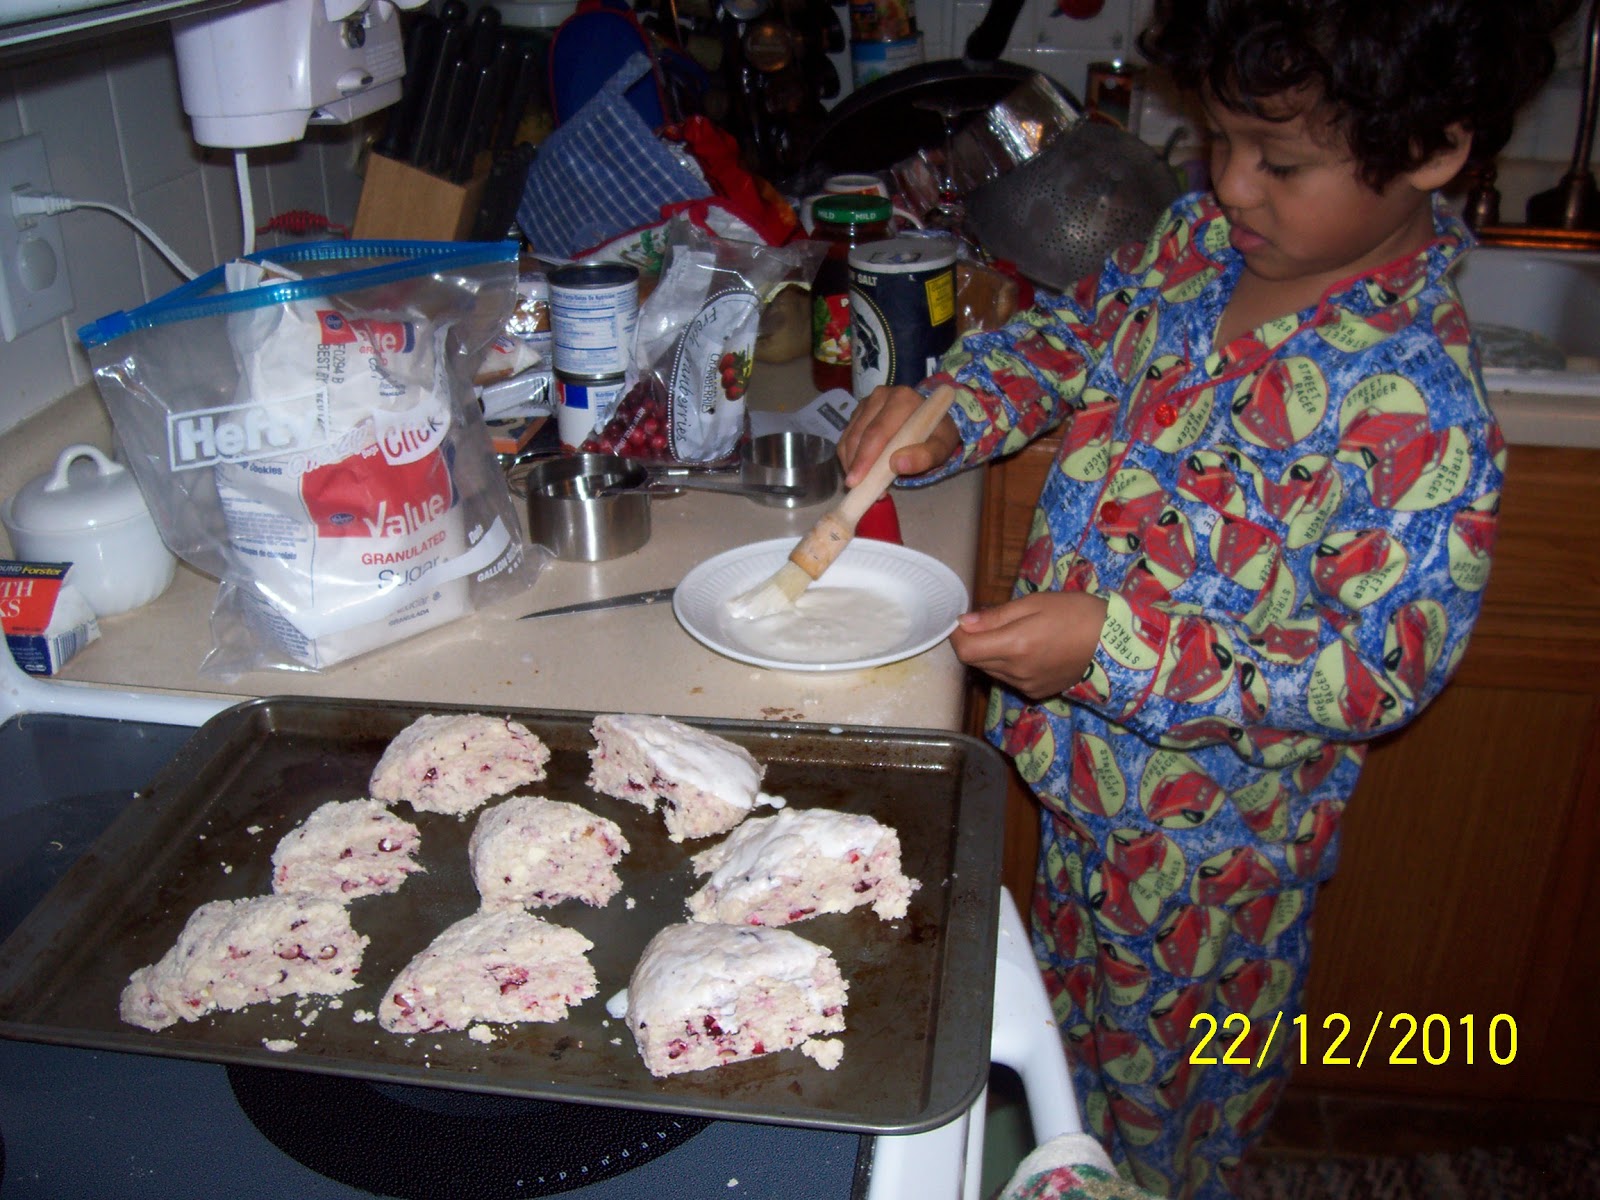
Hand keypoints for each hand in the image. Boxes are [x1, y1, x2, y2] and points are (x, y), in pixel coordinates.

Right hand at [837, 385, 960, 487]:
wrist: (932, 421)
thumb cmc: (936, 435)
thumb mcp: (941, 448)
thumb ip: (925, 456)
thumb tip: (897, 464)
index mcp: (901, 399)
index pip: (877, 432)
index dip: (864, 458)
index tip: (855, 482)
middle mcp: (880, 396)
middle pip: (859, 434)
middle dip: (855, 465)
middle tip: (859, 489)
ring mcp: (866, 402)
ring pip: (848, 437)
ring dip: (851, 463)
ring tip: (864, 483)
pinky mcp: (858, 412)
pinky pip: (846, 438)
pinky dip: (849, 458)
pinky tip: (860, 471)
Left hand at [950, 591, 1108, 699]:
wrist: (1113, 643)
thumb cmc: (1076, 613)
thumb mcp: (1034, 603)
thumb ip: (996, 616)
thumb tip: (963, 623)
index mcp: (1015, 646)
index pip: (965, 650)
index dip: (958, 636)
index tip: (964, 622)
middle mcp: (1017, 672)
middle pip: (976, 662)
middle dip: (975, 642)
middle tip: (993, 623)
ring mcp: (1027, 686)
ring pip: (992, 671)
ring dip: (992, 654)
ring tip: (1016, 635)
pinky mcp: (1037, 693)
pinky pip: (1010, 679)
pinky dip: (1009, 666)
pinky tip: (1030, 651)